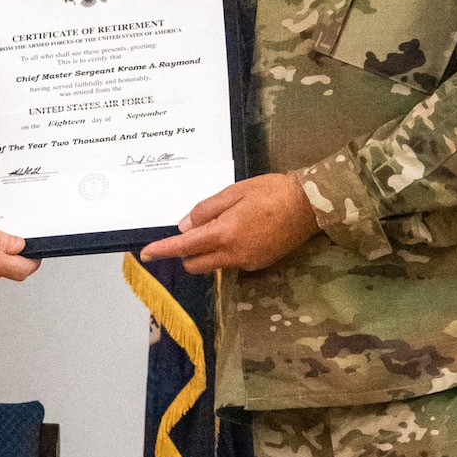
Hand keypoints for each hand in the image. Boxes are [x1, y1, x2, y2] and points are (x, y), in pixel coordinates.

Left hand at [139, 173, 317, 274]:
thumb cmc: (271, 191)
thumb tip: (185, 226)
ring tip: (225, 225)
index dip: (163, 250)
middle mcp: (233, 255)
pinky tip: (242, 232)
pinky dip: (227, 251)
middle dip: (186, 253)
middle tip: (191, 232)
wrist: (310, 205)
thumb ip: (206, 211)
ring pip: (215, 264)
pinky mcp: (260, 264)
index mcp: (224, 234)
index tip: (146, 254)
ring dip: (208, 252)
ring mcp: (247, 263)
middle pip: (196, 264)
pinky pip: (233, 262)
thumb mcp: (234, 192)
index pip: (184, 247)